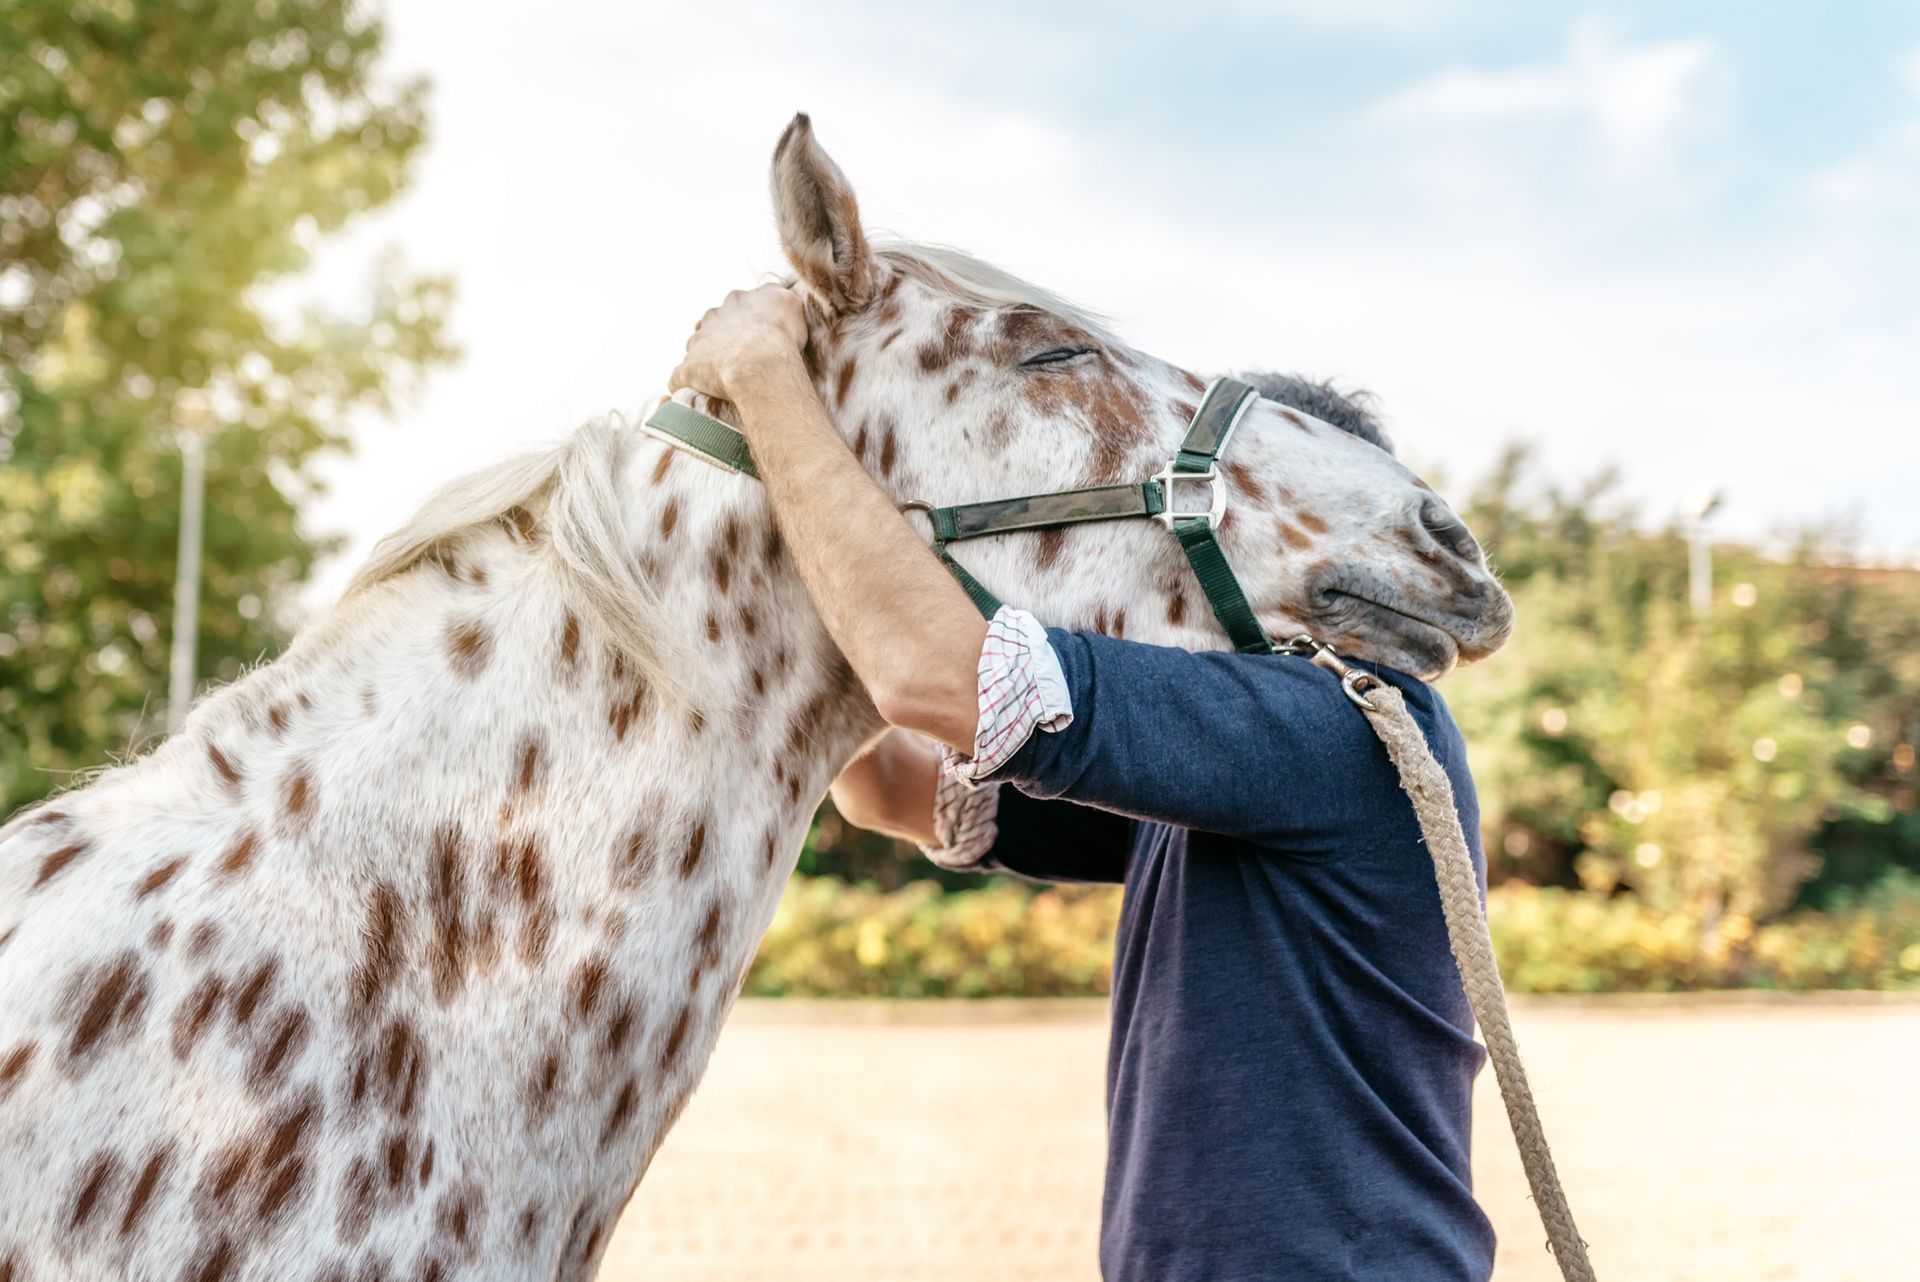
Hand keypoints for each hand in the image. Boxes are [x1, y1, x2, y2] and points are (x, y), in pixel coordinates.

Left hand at [668, 283, 807, 405]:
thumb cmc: (779, 335)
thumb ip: (776, 295)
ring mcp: (697, 343)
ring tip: (718, 377)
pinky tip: (690, 391)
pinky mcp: (688, 369)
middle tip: (738, 358)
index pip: (736, 306)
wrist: (760, 365)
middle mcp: (712, 318)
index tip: (755, 337)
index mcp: (736, 302)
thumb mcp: (788, 302)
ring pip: (695, 349)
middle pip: (711, 326)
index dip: (745, 322)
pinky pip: (679, 377)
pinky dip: (684, 382)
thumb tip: (771, 296)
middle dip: (720, 339)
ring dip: (704, 360)